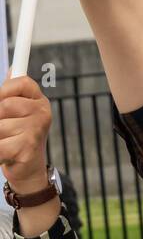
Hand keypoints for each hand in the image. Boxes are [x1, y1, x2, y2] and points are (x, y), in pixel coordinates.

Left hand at [0, 74, 51, 191]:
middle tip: (4, 130)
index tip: (2, 103)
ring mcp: (37, 129)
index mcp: (37, 100)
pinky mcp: (29, 146)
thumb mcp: (12, 113)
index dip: (4, 91)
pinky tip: (4, 155)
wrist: (27, 169)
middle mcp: (42, 112)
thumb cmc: (16, 138)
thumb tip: (12, 69)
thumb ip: (10, 94)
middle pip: (4, 106)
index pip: (20, 82)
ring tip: (5, 143)